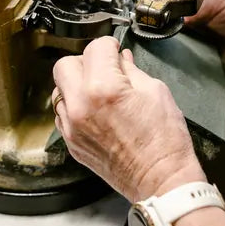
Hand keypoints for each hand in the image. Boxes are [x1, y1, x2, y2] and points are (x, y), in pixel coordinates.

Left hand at [52, 37, 205, 202]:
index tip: (116, 50)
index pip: (95, 48)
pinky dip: (75, 107)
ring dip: (76, 85)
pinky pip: (63, 114)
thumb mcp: (156, 92)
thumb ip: (132, 71)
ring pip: (59, 90)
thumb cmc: (165, 141)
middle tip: (105, 68)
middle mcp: (80, 106)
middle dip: (86, 62)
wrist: (161, 180)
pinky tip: (96, 112)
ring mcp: (72, 127)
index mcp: (103, 88)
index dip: (110, 46)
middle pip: (65, 65)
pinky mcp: (72, 143)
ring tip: (100, 92)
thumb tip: (120, 59)